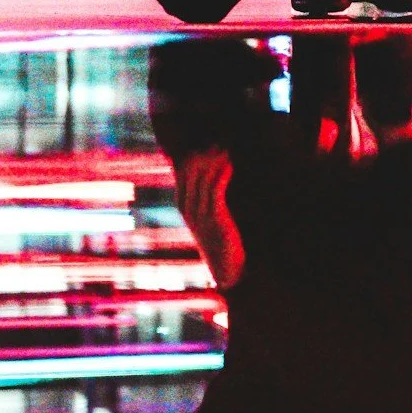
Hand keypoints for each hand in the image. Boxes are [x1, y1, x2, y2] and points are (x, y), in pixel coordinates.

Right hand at [173, 147, 244, 291]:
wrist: (226, 268)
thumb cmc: (218, 240)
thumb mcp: (205, 217)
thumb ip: (202, 197)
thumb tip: (207, 178)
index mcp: (182, 205)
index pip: (181, 172)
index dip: (194, 156)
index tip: (207, 145)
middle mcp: (187, 208)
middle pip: (190, 172)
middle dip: (204, 155)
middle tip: (218, 144)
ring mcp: (199, 213)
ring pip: (203, 178)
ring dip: (214, 162)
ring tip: (225, 151)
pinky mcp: (214, 217)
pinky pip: (215, 189)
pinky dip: (222, 174)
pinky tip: (229, 165)